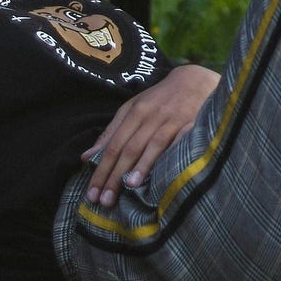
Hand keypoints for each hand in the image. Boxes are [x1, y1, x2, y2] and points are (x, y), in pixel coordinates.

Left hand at [82, 64, 219, 206]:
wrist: (195, 80)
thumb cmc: (159, 99)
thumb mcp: (132, 109)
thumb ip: (111, 133)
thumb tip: (86, 158)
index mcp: (134, 112)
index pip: (113, 145)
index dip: (101, 170)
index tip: (91, 194)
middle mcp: (151, 116)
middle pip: (129, 148)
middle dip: (115, 175)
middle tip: (104, 201)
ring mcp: (172, 120)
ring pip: (152, 145)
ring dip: (140, 166)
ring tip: (129, 188)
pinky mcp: (192, 124)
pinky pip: (179, 142)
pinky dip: (170, 157)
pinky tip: (165, 173)